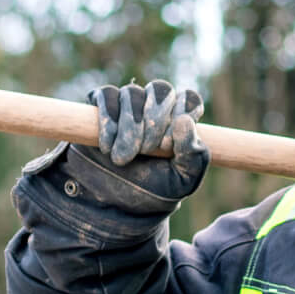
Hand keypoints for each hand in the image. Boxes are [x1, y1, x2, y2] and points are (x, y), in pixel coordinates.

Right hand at [79, 79, 208, 198]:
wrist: (111, 203)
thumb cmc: (150, 190)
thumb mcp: (181, 181)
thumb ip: (194, 156)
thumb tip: (184, 121)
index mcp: (179, 120)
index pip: (188, 98)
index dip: (180, 116)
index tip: (168, 146)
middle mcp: (154, 106)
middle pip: (161, 89)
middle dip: (154, 121)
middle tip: (146, 151)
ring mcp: (127, 104)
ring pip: (132, 93)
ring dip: (129, 127)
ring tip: (122, 159)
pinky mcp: (100, 107)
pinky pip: (106, 96)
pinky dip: (108, 122)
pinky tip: (107, 147)